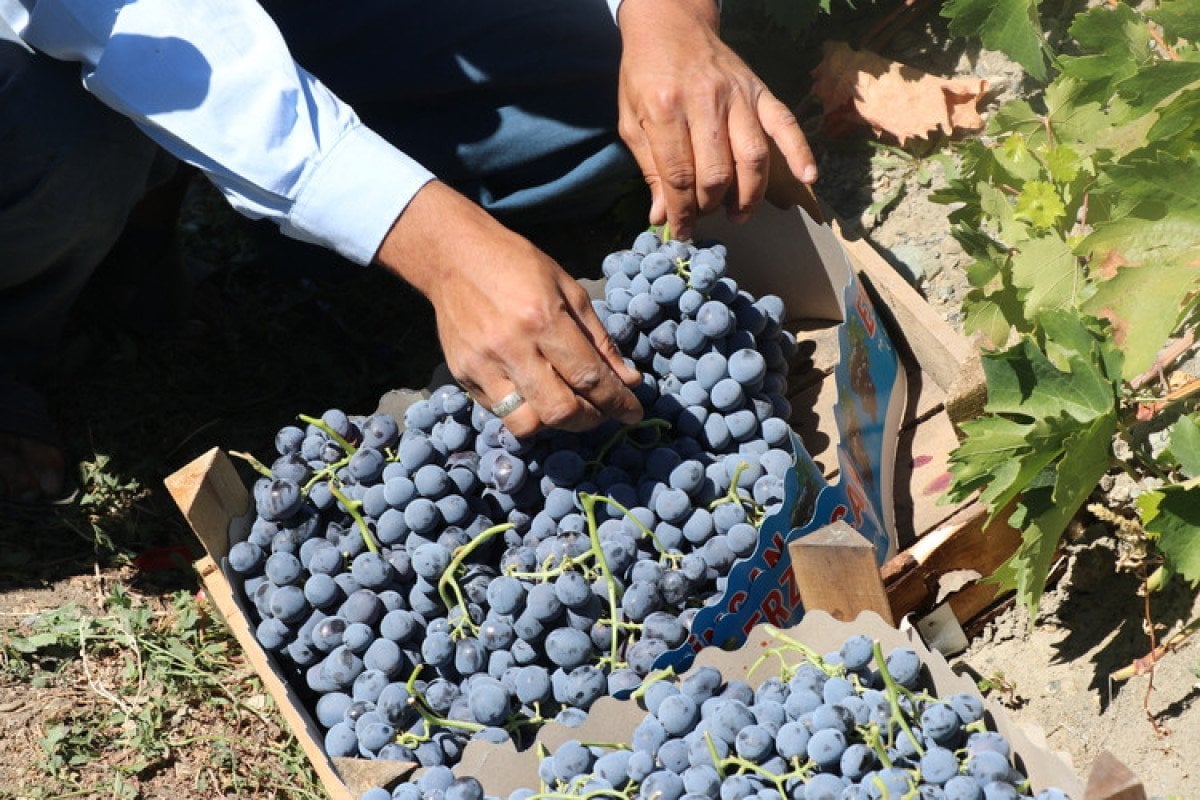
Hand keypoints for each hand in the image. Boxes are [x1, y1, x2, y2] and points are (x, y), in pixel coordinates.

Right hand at [374, 181, 642, 437]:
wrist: (453, 256)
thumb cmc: (517, 266)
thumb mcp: (568, 289)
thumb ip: (599, 340)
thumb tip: (629, 381)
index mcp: (543, 318)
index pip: (589, 377)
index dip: (617, 401)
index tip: (633, 412)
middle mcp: (511, 347)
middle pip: (560, 411)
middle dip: (590, 419)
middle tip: (601, 411)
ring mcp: (482, 365)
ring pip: (527, 424)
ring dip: (554, 422)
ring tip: (565, 404)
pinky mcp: (462, 375)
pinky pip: (500, 412)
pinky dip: (525, 410)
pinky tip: (534, 391)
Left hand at [616, 0, 817, 238]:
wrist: (670, 25)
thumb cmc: (646, 75)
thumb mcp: (632, 120)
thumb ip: (649, 168)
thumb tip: (661, 215)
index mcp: (665, 108)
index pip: (678, 175)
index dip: (680, 211)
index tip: (681, 232)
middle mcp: (705, 101)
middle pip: (716, 172)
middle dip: (710, 205)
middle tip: (704, 217)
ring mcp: (737, 95)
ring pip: (751, 156)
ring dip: (748, 194)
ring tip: (738, 214)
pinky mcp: (759, 91)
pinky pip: (785, 123)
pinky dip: (800, 151)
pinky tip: (808, 177)